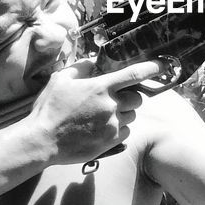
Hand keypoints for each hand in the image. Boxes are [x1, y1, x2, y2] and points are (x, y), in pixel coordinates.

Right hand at [23, 58, 162, 163]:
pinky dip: (119, 128)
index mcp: (101, 87)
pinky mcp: (111, 142)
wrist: (42, 141)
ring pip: (132, 116)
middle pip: (138, 98)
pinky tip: (101, 128)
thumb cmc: (49, 109)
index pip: (134, 74)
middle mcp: (111, 106)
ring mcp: (112, 125)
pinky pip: (125, 132)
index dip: (152, 68)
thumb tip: (93, 63)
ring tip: (104, 115)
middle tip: (115, 98)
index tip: (162, 65)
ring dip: (124, 113)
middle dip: (131, 96)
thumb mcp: (60, 80)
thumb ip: (81, 68)